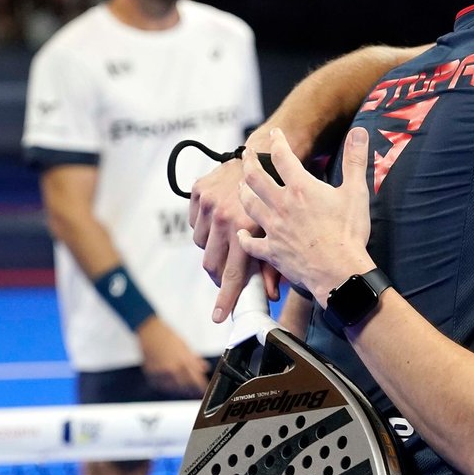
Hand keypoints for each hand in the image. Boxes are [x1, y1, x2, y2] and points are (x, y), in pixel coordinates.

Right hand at [137, 318, 208, 396]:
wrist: (149, 332)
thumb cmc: (167, 336)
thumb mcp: (185, 346)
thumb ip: (195, 359)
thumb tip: (205, 368)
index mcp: (184, 360)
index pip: (196, 379)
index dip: (201, 387)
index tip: (203, 390)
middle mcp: (173, 368)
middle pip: (186, 386)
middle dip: (192, 391)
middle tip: (195, 393)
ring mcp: (161, 372)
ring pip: (174, 389)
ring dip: (181, 391)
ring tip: (184, 390)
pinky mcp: (151, 374)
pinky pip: (162, 387)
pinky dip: (168, 388)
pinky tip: (171, 386)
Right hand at [189, 155, 280, 322]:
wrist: (264, 156)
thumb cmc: (278, 196)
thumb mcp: (279, 230)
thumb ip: (273, 264)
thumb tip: (273, 296)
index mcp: (246, 229)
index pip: (232, 273)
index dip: (225, 298)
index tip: (218, 317)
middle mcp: (224, 217)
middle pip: (211, 264)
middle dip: (219, 273)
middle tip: (229, 271)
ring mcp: (209, 204)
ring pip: (201, 244)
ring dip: (213, 246)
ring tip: (229, 236)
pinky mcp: (199, 192)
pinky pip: (194, 223)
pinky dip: (205, 226)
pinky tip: (221, 218)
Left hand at [236, 128, 374, 305]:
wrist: (339, 271)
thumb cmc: (349, 232)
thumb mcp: (356, 191)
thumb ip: (355, 159)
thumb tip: (359, 131)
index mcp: (301, 188)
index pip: (283, 156)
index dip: (277, 141)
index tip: (274, 133)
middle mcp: (282, 204)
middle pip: (255, 178)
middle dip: (248, 163)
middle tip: (246, 155)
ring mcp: (274, 228)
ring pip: (249, 206)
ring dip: (243, 193)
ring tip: (240, 186)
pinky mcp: (272, 251)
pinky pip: (251, 244)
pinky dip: (244, 238)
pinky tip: (241, 234)